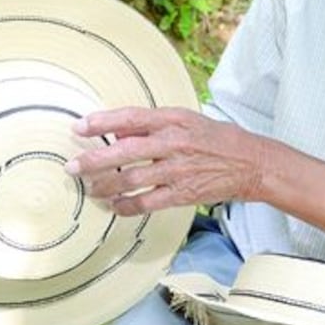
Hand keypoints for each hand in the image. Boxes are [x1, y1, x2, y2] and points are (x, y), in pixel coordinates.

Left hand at [66, 107, 266, 215]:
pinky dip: (127, 206)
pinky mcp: (183, 194)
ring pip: (131, 179)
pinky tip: (115, 206)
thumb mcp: (185, 120)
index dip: (102, 122)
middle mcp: (173, 143)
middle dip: (94, 160)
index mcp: (173, 120)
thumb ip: (151, 126)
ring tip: (89, 189)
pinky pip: (147, 202)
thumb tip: (117, 131)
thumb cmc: (216, 138)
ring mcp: (178, 171)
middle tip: (72, 167)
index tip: (79, 126)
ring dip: (105, 186)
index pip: (131, 118)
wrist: (251, 163)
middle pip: (125, 151)